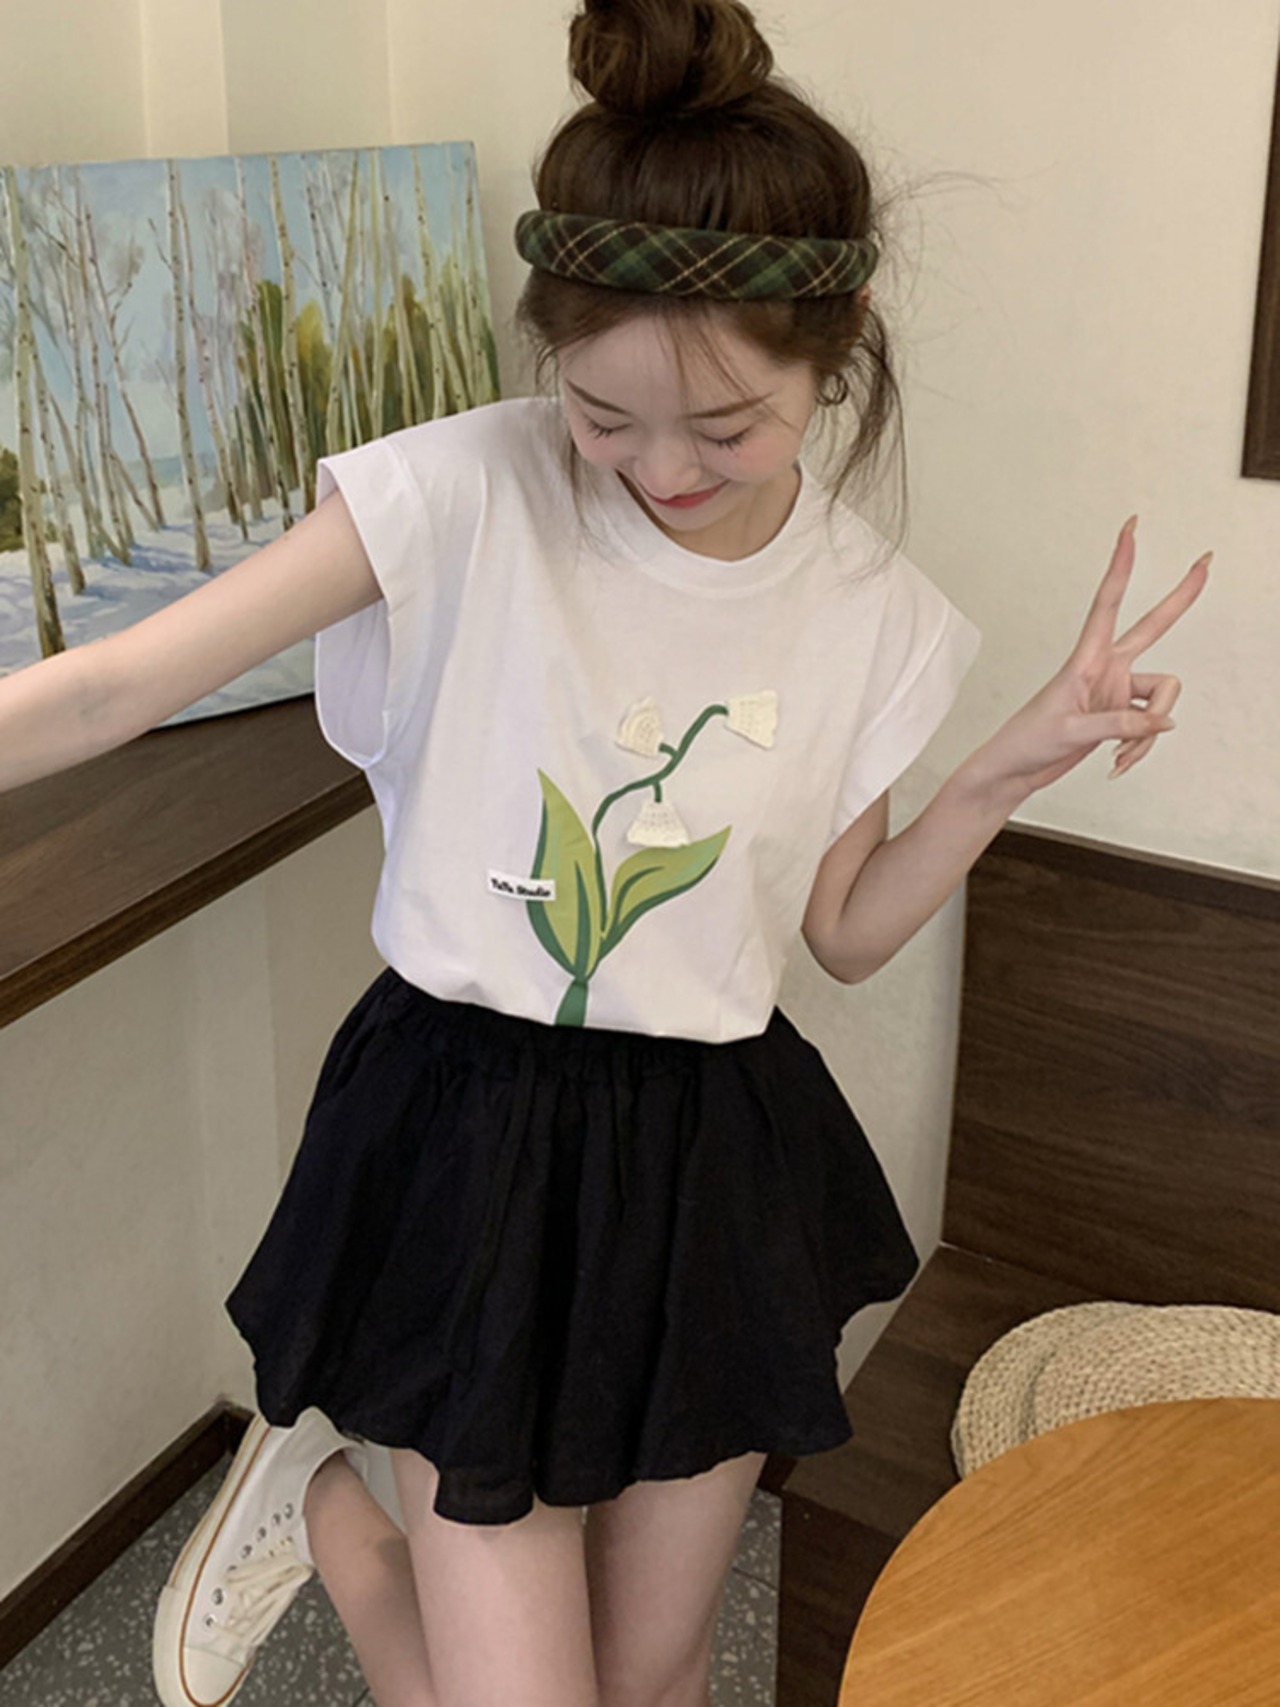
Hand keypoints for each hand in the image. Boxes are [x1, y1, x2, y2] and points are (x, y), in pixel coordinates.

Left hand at [978, 517, 1209, 800]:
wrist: (1015, 770)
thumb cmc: (1027, 741)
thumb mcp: (1071, 731)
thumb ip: (1120, 724)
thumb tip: (1164, 721)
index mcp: (1086, 659)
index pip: (1109, 602)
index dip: (1121, 565)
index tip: (1131, 530)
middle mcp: (1106, 669)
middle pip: (1154, 626)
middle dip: (1181, 596)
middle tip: (1206, 561)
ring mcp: (1116, 691)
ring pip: (1161, 700)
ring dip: (1147, 733)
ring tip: (1119, 753)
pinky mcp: (1120, 716)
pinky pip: (1150, 727)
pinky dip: (1140, 747)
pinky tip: (1117, 762)